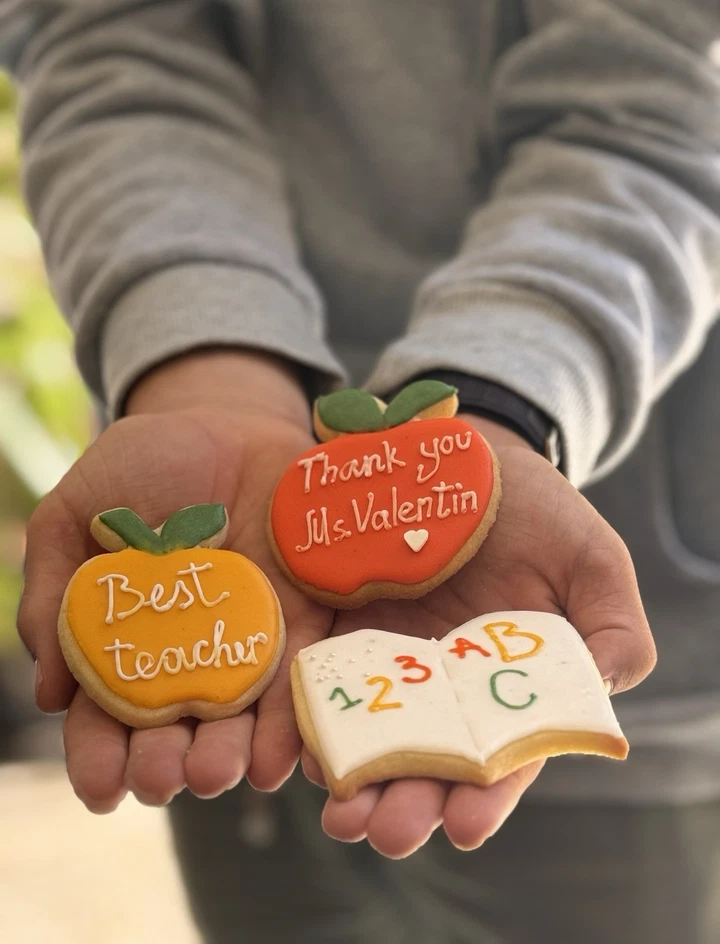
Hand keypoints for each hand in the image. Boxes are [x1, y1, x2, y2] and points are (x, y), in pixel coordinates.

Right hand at [17, 350, 332, 810]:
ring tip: (220, 774)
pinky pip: (299, 670)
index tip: (101, 790)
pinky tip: (279, 754)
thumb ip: (53, 592)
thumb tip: (51, 694)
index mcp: (127, 643)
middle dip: (168, 761)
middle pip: (176, 727)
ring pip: (238, 713)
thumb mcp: (72, 515)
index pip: (107, 716)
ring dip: (229, 752)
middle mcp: (188, 655)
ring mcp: (248, 637)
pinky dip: (290, 715)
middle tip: (165, 780)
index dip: (100, 756)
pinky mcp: (302, 611)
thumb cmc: (142, 466)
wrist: (222, 421)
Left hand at [301, 416, 655, 857]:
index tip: (464, 825)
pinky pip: (320, 679)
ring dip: (351, 778)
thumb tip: (607, 695)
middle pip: (423, 762)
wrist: (465, 458)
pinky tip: (300, 746)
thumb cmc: (536, 509)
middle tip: (386, 832)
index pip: (498, 759)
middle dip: (405, 804)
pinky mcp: (338, 624)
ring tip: (336, 809)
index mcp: (505, 686)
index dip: (484, 797)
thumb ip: (612, 627)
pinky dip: (310, 718)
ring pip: (366, 734)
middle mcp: (442, 687)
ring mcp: (386, 658)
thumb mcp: (590, 558)